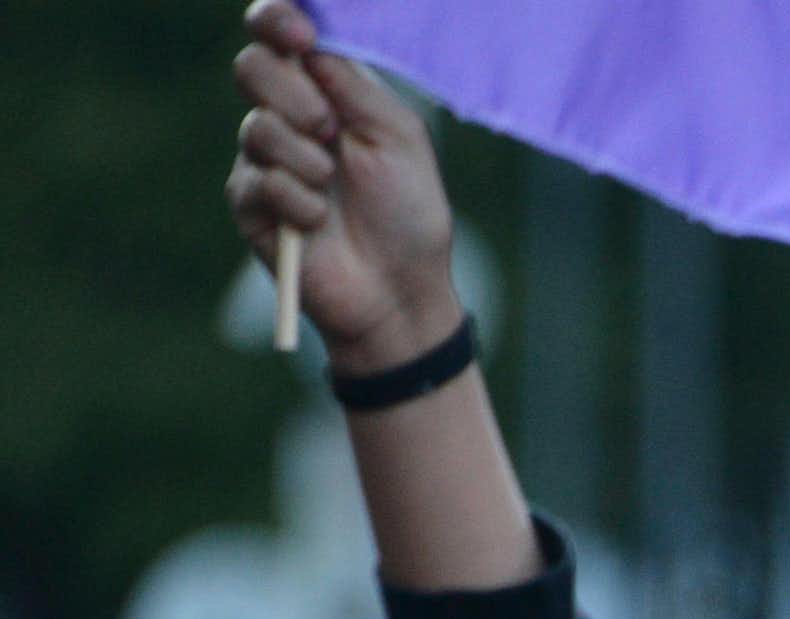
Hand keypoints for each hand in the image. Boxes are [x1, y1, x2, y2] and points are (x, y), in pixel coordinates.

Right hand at [226, 2, 461, 373]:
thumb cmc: (408, 214)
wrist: (400, 290)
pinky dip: (298, 200)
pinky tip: (319, 220)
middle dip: (292, 94)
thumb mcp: (397, 137)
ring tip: (331, 185)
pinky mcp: (251, 203)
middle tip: (330, 130)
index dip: (277, 20)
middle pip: (252, 66)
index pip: (279, 32)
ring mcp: (264, 159)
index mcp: (325, 90)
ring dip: (302, 155)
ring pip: (255, 125)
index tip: (300, 35)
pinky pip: (259, 180)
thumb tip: (308, 39)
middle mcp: (287, 116)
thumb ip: (354, 83)